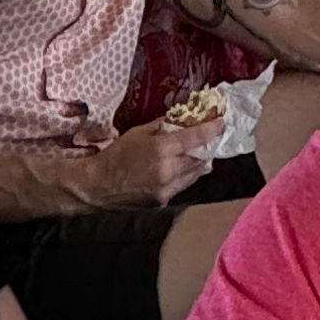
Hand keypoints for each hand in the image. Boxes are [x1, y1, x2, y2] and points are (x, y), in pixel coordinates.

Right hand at [76, 113, 218, 206]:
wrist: (98, 185)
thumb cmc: (116, 155)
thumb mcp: (138, 132)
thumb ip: (162, 126)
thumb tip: (181, 119)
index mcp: (161, 149)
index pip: (195, 138)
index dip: (211, 130)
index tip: (221, 124)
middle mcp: (168, 170)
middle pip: (200, 158)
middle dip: (207, 148)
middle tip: (209, 140)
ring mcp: (167, 188)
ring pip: (194, 175)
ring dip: (199, 164)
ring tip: (198, 154)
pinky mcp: (163, 201)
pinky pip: (182, 186)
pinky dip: (185, 176)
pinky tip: (179, 170)